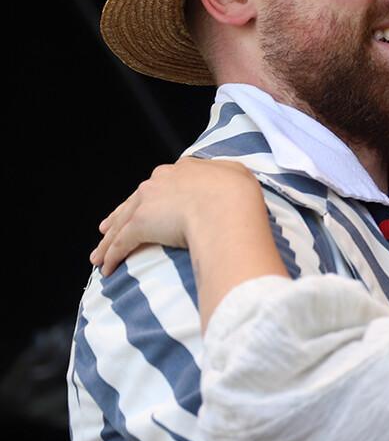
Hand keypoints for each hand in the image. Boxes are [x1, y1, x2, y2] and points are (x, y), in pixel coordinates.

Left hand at [90, 158, 260, 275]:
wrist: (227, 205)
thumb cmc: (237, 193)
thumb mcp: (237, 174)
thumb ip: (225, 175)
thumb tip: (224, 180)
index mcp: (182, 171)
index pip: (160, 185)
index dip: (150, 198)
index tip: (144, 206)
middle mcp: (159, 182)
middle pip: (133, 203)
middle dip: (119, 218)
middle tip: (106, 230)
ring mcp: (147, 203)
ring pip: (121, 224)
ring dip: (107, 242)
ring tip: (99, 257)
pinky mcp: (140, 224)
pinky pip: (121, 243)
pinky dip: (112, 256)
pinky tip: (107, 269)